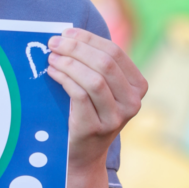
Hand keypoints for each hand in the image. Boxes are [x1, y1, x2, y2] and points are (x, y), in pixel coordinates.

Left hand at [47, 28, 146, 170]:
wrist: (81, 154)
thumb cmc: (86, 112)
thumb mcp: (99, 88)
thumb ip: (92, 64)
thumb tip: (66, 35)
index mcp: (138, 86)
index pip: (115, 52)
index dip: (89, 39)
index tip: (66, 33)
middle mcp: (133, 102)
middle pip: (105, 63)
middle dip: (76, 48)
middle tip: (53, 43)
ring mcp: (117, 117)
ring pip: (94, 79)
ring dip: (69, 63)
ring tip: (51, 57)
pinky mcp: (97, 128)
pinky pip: (80, 95)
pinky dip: (64, 79)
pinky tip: (52, 72)